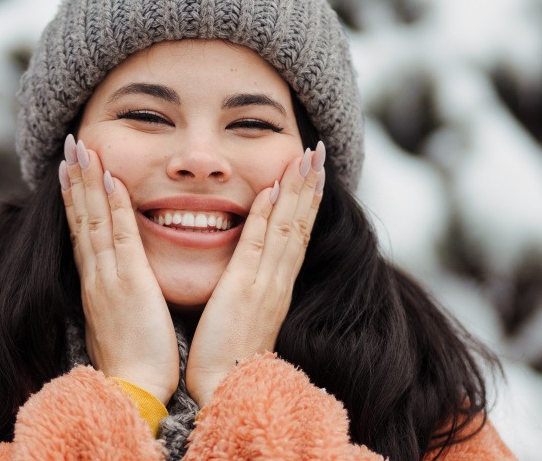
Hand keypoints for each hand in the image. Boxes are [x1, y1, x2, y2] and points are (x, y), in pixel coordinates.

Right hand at [61, 134, 179, 404]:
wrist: (133, 390)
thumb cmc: (134, 362)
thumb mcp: (121, 323)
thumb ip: (118, 299)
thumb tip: (119, 289)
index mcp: (96, 284)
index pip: (82, 232)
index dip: (76, 199)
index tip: (71, 169)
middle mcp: (96, 276)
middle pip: (81, 218)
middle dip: (75, 179)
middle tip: (69, 143)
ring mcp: (108, 278)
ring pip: (94, 220)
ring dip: (89, 181)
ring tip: (82, 148)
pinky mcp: (128, 284)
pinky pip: (119, 237)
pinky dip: (113, 207)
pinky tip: (112, 180)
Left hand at [185, 142, 326, 407]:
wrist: (222, 392)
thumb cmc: (225, 361)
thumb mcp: (241, 318)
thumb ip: (246, 292)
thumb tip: (246, 275)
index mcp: (275, 288)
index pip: (294, 235)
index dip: (305, 201)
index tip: (311, 170)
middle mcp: (276, 282)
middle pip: (299, 224)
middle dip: (310, 185)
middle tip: (319, 150)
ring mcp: (264, 285)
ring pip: (287, 227)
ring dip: (297, 189)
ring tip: (307, 157)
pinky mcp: (244, 291)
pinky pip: (259, 245)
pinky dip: (267, 215)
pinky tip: (271, 189)